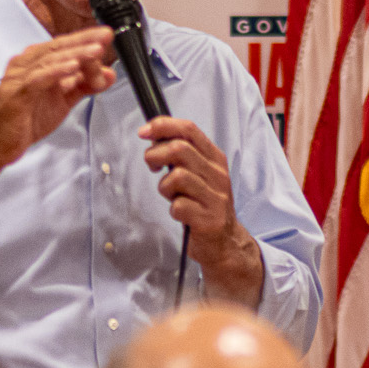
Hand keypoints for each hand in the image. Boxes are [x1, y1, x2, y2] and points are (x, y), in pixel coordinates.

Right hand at [0, 29, 115, 167]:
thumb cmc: (26, 119)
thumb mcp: (63, 100)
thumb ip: (84, 86)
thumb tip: (109, 74)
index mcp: (35, 63)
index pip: (63, 46)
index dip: (86, 39)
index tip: (107, 36)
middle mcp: (25, 64)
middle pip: (58, 47)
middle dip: (84, 40)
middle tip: (106, 35)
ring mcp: (19, 77)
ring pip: (50, 60)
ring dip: (75, 54)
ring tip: (95, 50)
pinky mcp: (16, 93)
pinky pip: (38, 79)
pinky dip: (56, 71)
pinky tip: (73, 67)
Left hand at [140, 116, 261, 305]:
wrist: (225, 241)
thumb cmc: (205, 204)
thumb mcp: (199, 173)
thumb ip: (181, 155)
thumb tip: (153, 137)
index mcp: (215, 158)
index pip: (189, 129)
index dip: (163, 126)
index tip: (144, 132)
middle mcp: (217, 174)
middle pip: (180, 149)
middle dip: (155, 155)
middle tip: (152, 166)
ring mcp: (215, 197)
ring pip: (177, 176)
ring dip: (164, 186)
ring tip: (171, 195)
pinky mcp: (208, 219)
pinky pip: (179, 206)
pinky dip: (173, 209)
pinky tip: (180, 213)